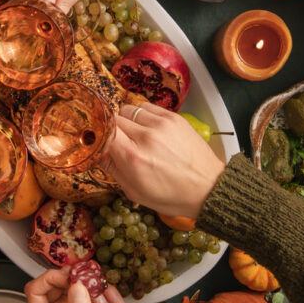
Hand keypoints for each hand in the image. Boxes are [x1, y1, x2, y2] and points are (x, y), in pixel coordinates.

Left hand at [26, 268, 122, 302]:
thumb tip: (76, 285)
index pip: (34, 291)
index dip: (49, 279)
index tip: (70, 278)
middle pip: (54, 282)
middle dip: (73, 278)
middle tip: (91, 281)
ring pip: (73, 282)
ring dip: (92, 284)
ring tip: (106, 300)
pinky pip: (90, 288)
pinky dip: (104, 291)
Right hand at [106, 104, 223, 219]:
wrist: (207, 188)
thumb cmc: (170, 195)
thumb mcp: (134, 191)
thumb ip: (112, 168)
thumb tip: (96, 150)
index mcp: (133, 158)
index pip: (103, 130)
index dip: (97, 133)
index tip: (96, 138)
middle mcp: (146, 136)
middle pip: (114, 118)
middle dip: (112, 130)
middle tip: (119, 143)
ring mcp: (161, 124)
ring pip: (129, 109)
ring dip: (127, 121)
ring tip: (135, 136)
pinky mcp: (174, 117)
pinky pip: (146, 107)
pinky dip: (142, 116)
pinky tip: (148, 129)